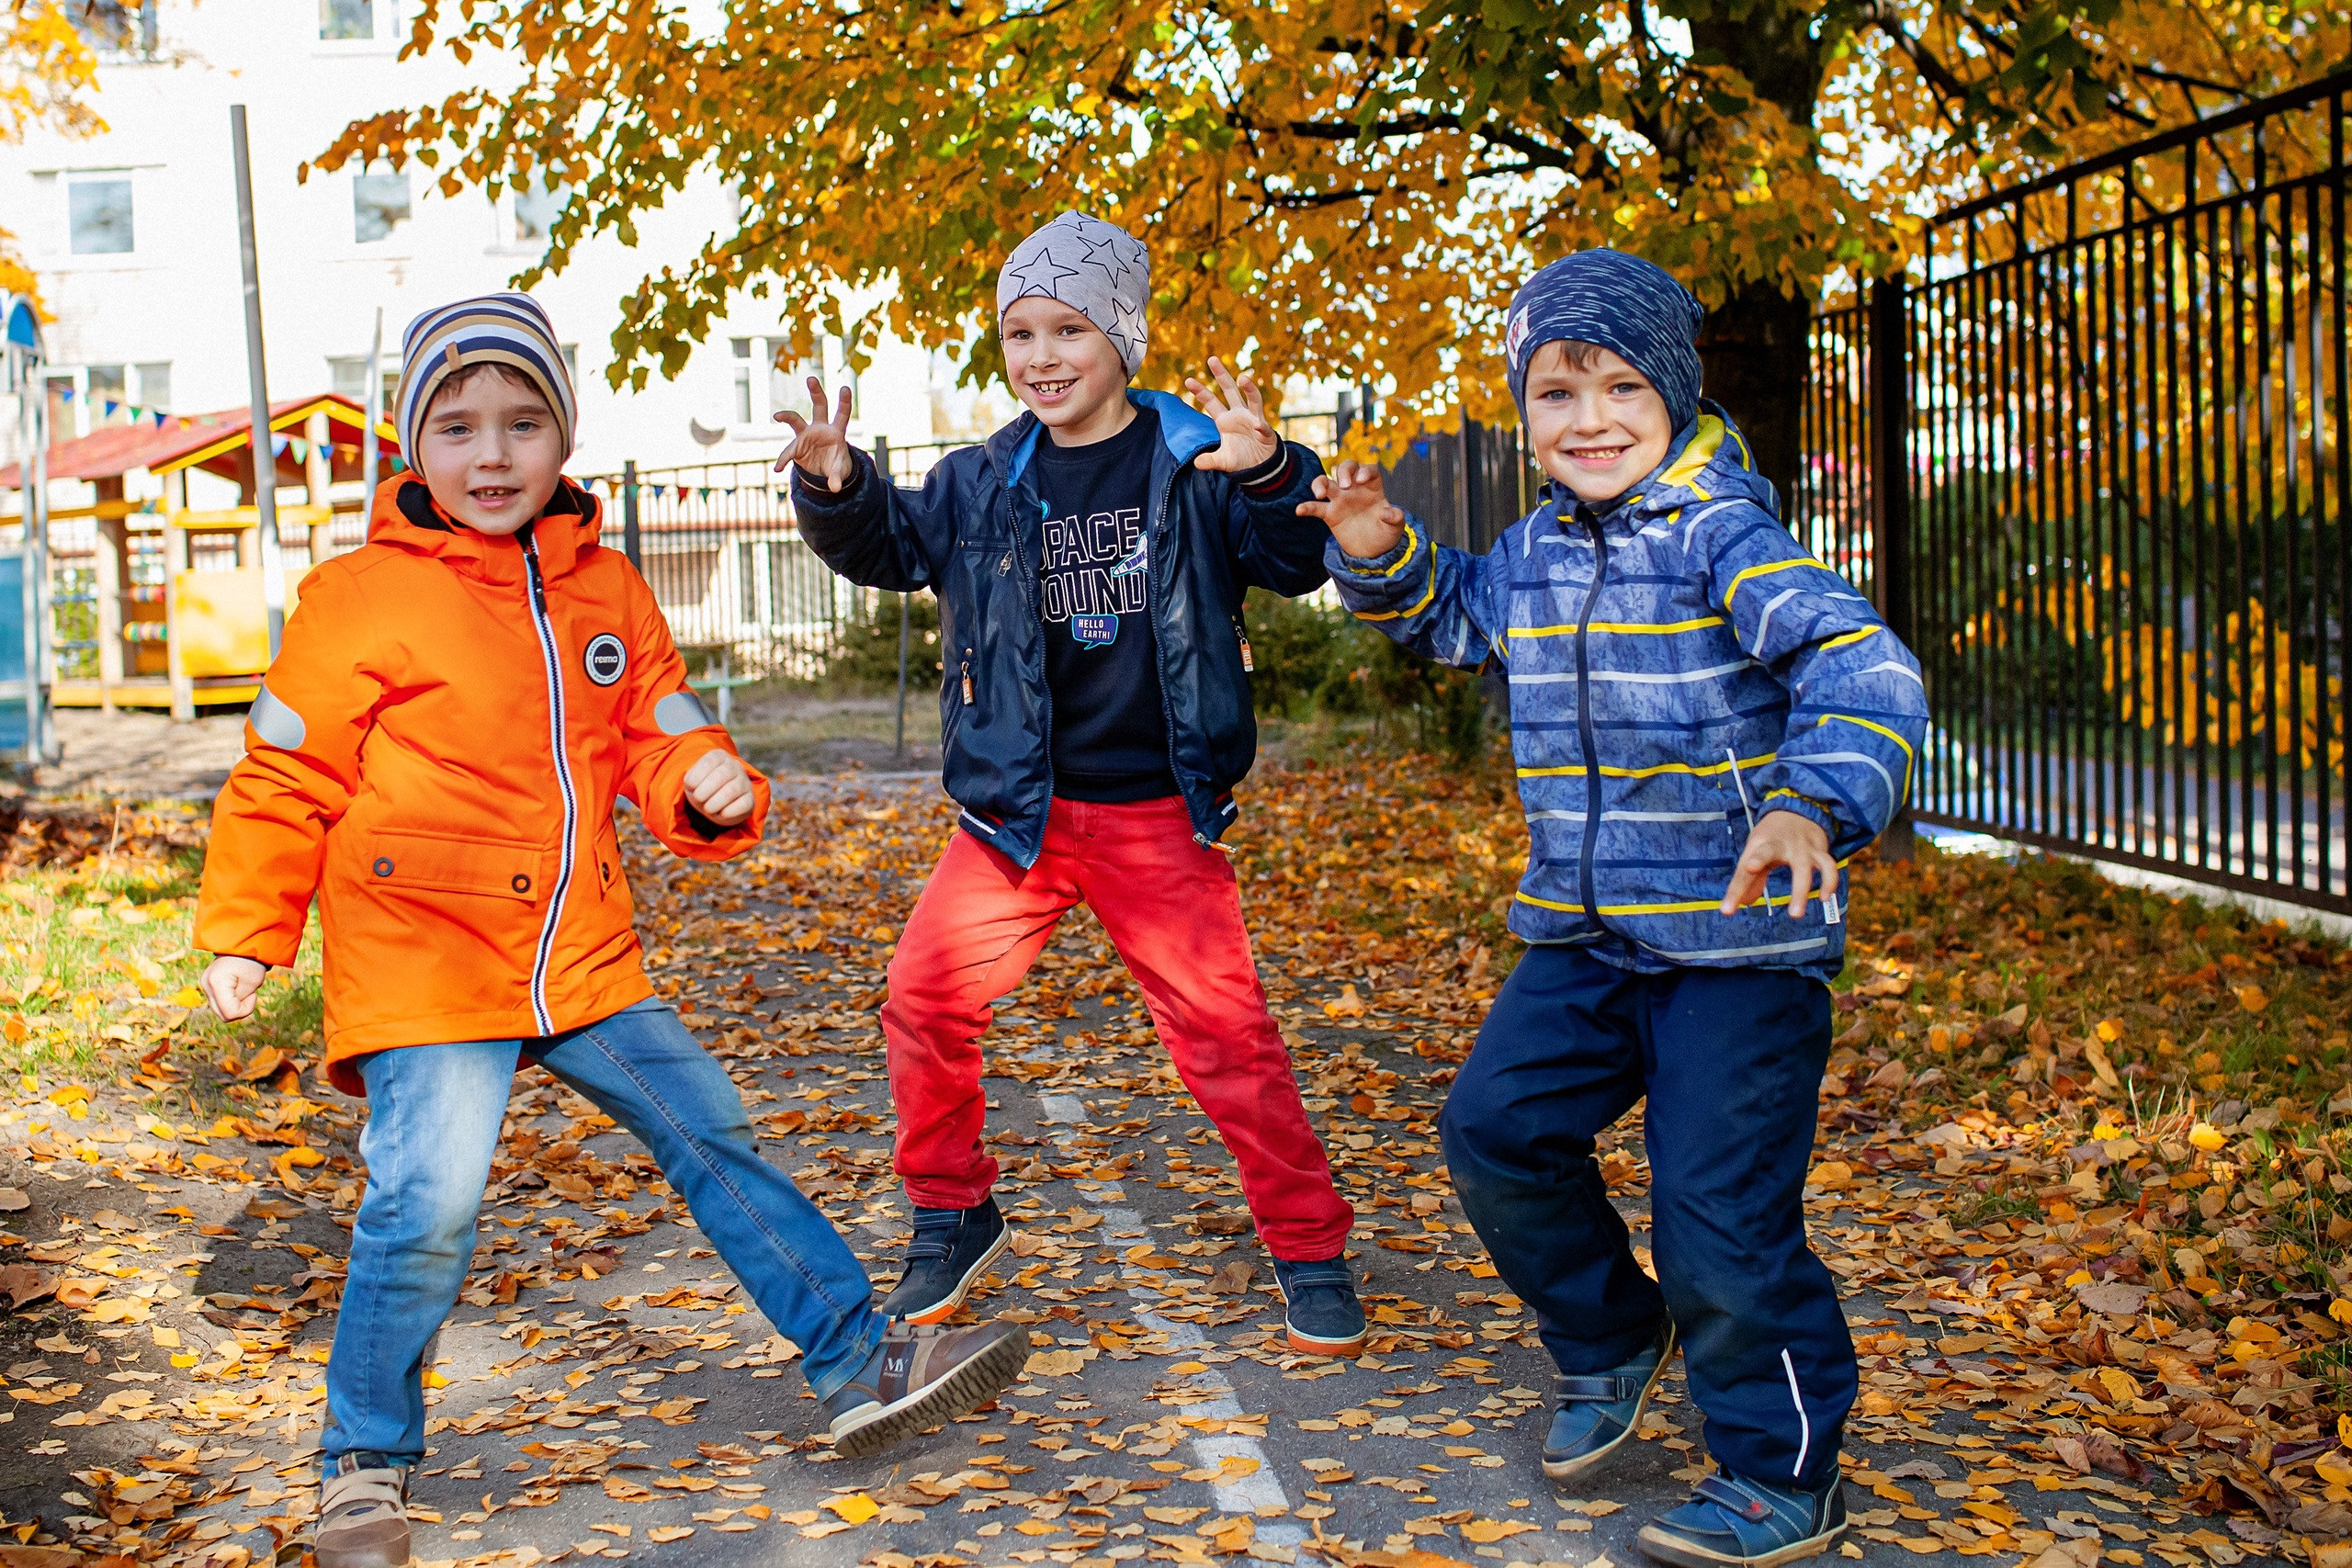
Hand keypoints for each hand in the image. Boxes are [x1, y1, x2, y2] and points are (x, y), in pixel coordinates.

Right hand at [200, 956, 267, 1022]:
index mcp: (216, 983)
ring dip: (235, 1004)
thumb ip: (240, 1003)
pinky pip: (219, 1002)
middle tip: (249, 993)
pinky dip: (231, 1000)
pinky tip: (237, 988)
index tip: (253, 994)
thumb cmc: (251, 962)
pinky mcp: (207, 985)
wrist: (244, 945)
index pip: (229, 1013)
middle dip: (239, 1009)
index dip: (245, 1009)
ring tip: (243, 988)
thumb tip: (230, 1014)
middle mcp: (205, 985)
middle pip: (223, 1015)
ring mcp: (204, 985)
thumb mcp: (252, 984)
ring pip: (220, 1010)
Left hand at [684, 748, 756, 825]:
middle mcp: (734, 766)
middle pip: (721, 775)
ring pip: (732, 790)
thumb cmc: (702, 789)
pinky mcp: (750, 799)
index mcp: (719, 757)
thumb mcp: (692, 782)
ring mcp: (745, 782)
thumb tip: (694, 785)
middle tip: (698, 799)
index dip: (697, 776)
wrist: (715, 805)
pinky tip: (722, 813)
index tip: (690, 786)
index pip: (709, 762)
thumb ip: (691, 780)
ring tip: (707, 808)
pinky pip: (743, 804)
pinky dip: (730, 811)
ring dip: (715, 802)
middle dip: (705, 790)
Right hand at [773, 374, 854, 490]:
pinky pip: (788, 451)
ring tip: (777, 416)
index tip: (845, 388)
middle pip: (819, 406)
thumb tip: (835, 488)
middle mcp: (820, 428)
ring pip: (796, 420)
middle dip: (816, 392)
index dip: (844, 402)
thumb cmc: (835, 465)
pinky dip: (783, 460)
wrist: (824, 471)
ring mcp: (806, 435)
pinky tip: (778, 469)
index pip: (842, 414)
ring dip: (786, 416)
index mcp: (836, 432)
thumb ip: (837, 478)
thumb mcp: (839, 471)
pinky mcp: (796, 445)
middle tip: (812, 378)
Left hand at [1183, 356, 1279, 472]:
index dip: (1201, 392)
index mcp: (1225, 420)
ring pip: (1252, 400)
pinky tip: (1258, 427)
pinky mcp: (1265, 431)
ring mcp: (1253, 420)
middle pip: (1230, 391)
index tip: (1188, 380)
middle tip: (1212, 359)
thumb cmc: (1241, 459)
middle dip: (1221, 375)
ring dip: (1249, 389)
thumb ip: (1210, 461)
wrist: (1260, 468)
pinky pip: (1263, 427)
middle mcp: (1238, 415)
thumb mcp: (1223, 461)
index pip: (1211, 402)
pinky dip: (1261, 427)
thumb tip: (1196, 464)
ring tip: (1243, 378)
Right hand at [1298, 460, 1406, 559]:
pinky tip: (1299, 510)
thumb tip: (1388, 513)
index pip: (1368, 470)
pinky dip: (1306, 507)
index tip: (1361, 480)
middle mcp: (1355, 489)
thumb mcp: (1396, 528)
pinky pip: (1315, 508)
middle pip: (1346, 468)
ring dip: (1320, 483)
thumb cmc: (1386, 533)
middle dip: (1343, 472)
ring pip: (1326, 482)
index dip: (1364, 470)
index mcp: (1373, 487)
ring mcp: (1340, 500)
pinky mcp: (1330, 514)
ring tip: (1320, 494)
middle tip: (1344, 486)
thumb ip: (1395, 518)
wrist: (1373, 551)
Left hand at [1720, 808, 1839, 918]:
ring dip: (1800, 891)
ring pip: (1803, 867)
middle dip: (1759, 861)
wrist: (1800, 809)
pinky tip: (1824, 898)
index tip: (1727, 910)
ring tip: (1795, 914)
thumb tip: (1745, 903)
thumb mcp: (1756, 852)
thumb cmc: (1773, 837)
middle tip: (1750, 870)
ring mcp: (1801, 847)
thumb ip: (1749, 879)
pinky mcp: (1820, 850)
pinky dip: (1829, 882)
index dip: (1735, 891)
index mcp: (1759, 845)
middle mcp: (1779, 844)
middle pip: (1767, 852)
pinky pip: (1828, 866)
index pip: (1743, 872)